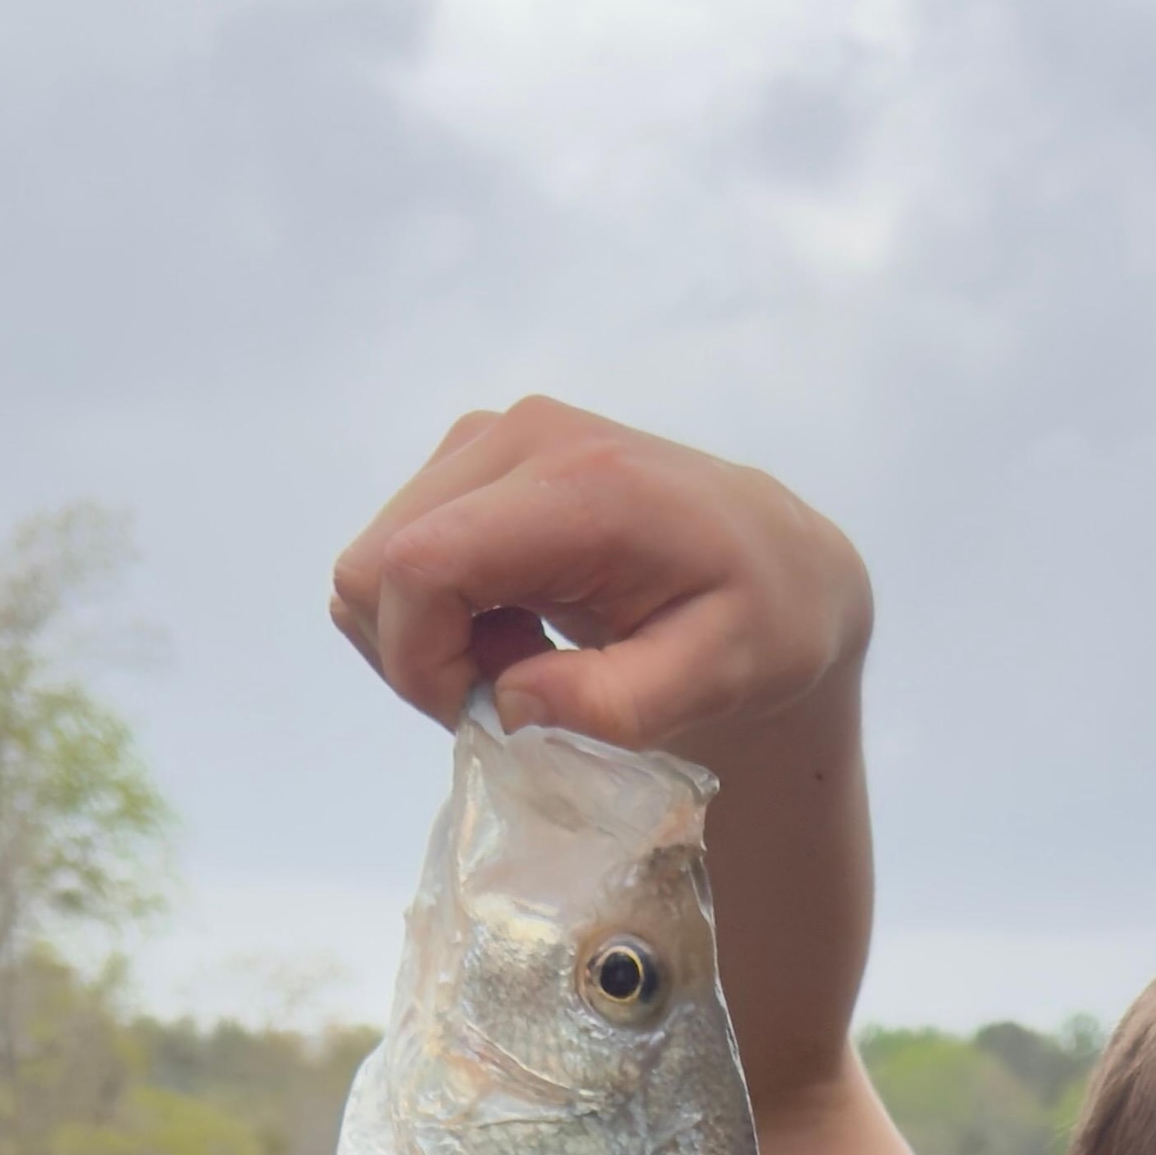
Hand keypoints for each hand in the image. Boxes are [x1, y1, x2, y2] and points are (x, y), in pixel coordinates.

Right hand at [333, 399, 869, 770]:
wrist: (779, 566)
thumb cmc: (762, 625)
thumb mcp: (718, 682)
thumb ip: (618, 703)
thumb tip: (510, 702)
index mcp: (583, 485)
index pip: (422, 561)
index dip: (420, 659)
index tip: (482, 716)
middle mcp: (522, 439)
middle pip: (378, 562)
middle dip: (421, 656)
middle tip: (511, 694)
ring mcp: (491, 439)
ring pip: (376, 561)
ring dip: (428, 636)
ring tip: (524, 659)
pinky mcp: (477, 458)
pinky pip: (399, 552)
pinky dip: (436, 612)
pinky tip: (514, 627)